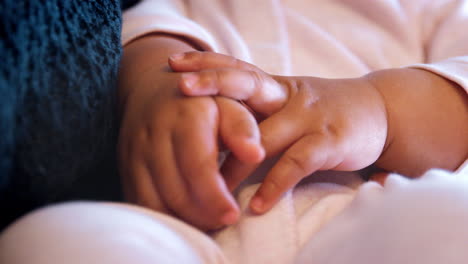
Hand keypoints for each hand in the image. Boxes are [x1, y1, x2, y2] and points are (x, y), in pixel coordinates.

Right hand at [118, 36, 264, 229]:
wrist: (152, 91)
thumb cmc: (202, 103)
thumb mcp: (229, 105)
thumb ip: (244, 129)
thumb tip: (255, 155)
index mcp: (185, 117)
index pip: (197, 167)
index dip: (215, 197)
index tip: (232, 214)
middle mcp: (155, 135)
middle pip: (176, 190)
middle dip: (203, 215)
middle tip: (223, 221)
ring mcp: (135, 152)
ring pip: (155, 202)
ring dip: (184, 220)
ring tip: (207, 222)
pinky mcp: (125, 167)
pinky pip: (140, 203)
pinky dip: (163, 217)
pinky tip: (185, 217)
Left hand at [169, 51, 387, 213]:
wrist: (379, 110)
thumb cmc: (322, 110)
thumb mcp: (289, 100)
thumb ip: (257, 109)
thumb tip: (214, 128)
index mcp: (276, 85)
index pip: (238, 67)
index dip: (207, 62)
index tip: (174, 63)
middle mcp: (289, 95)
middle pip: (247, 84)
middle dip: (214, 84)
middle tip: (182, 89)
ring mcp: (309, 117)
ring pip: (264, 135)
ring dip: (235, 162)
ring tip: (210, 185)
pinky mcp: (329, 141)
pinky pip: (296, 164)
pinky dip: (275, 185)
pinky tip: (257, 204)